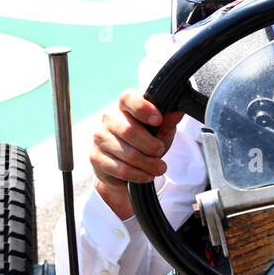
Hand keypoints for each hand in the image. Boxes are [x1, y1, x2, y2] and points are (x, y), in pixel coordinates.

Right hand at [91, 91, 182, 219]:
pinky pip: (121, 169)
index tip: (158, 120)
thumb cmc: (145, 141)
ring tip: (159, 168)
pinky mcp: (96, 157)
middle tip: (160, 151)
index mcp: (124, 105)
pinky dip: (139, 175)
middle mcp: (109, 118)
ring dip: (148, 164)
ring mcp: (100, 137)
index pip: (128, 98)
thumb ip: (168, 122)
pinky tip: (146, 175)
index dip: (143, 108)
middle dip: (151, 145)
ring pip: (128, 154)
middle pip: (129, 130)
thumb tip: (177, 111)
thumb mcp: (160, 131)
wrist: (126, 165)